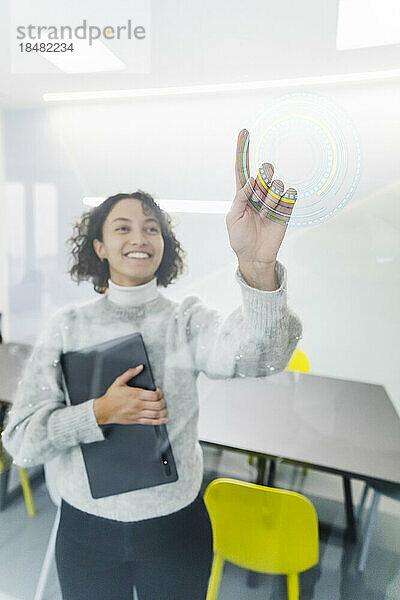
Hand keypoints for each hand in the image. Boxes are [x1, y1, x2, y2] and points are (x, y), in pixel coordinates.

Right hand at [93, 365, 167, 425]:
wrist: (103, 410)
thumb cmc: (111, 397)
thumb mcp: (119, 382)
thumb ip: (130, 373)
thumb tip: (140, 367)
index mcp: (136, 394)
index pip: (154, 395)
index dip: (160, 393)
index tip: (159, 391)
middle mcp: (138, 405)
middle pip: (158, 405)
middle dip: (163, 402)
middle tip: (162, 399)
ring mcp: (138, 414)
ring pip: (156, 414)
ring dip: (163, 411)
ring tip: (164, 408)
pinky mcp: (137, 420)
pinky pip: (151, 422)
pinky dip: (159, 421)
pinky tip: (164, 419)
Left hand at [226, 128, 296, 264]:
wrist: (255, 255)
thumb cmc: (240, 238)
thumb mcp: (233, 218)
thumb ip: (240, 198)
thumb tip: (252, 181)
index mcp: (243, 193)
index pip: (242, 167)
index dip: (242, 150)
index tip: (244, 131)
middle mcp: (259, 192)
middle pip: (265, 171)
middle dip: (263, 183)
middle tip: (258, 201)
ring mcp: (274, 198)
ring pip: (277, 184)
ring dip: (271, 200)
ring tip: (266, 215)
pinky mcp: (287, 206)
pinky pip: (290, 193)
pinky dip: (284, 202)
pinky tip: (278, 213)